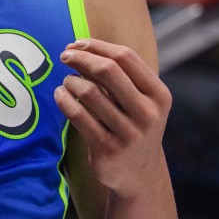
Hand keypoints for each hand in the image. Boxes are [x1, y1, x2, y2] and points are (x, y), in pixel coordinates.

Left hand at [54, 39, 171, 197]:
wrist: (139, 175)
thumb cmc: (134, 126)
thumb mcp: (141, 102)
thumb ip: (121, 76)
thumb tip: (80, 46)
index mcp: (159, 95)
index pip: (126, 57)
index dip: (97, 46)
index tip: (77, 43)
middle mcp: (147, 113)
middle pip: (107, 70)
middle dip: (81, 58)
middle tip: (65, 55)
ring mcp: (128, 133)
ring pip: (89, 93)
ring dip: (71, 81)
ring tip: (66, 81)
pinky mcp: (107, 149)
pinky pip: (78, 115)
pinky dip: (64, 100)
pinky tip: (59, 95)